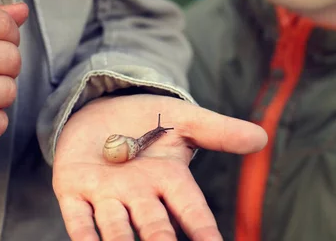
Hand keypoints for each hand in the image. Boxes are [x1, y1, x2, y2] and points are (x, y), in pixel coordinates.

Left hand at [53, 94, 267, 240]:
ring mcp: (107, 195)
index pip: (192, 211)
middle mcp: (140, 195)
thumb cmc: (151, 119)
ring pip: (117, 229)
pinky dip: (83, 235)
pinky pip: (78, 219)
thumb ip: (220, 131)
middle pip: (156, 227)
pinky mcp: (74, 189)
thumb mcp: (186, 119)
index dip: (204, 231)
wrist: (106, 108)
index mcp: (169, 180)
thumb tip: (261, 137)